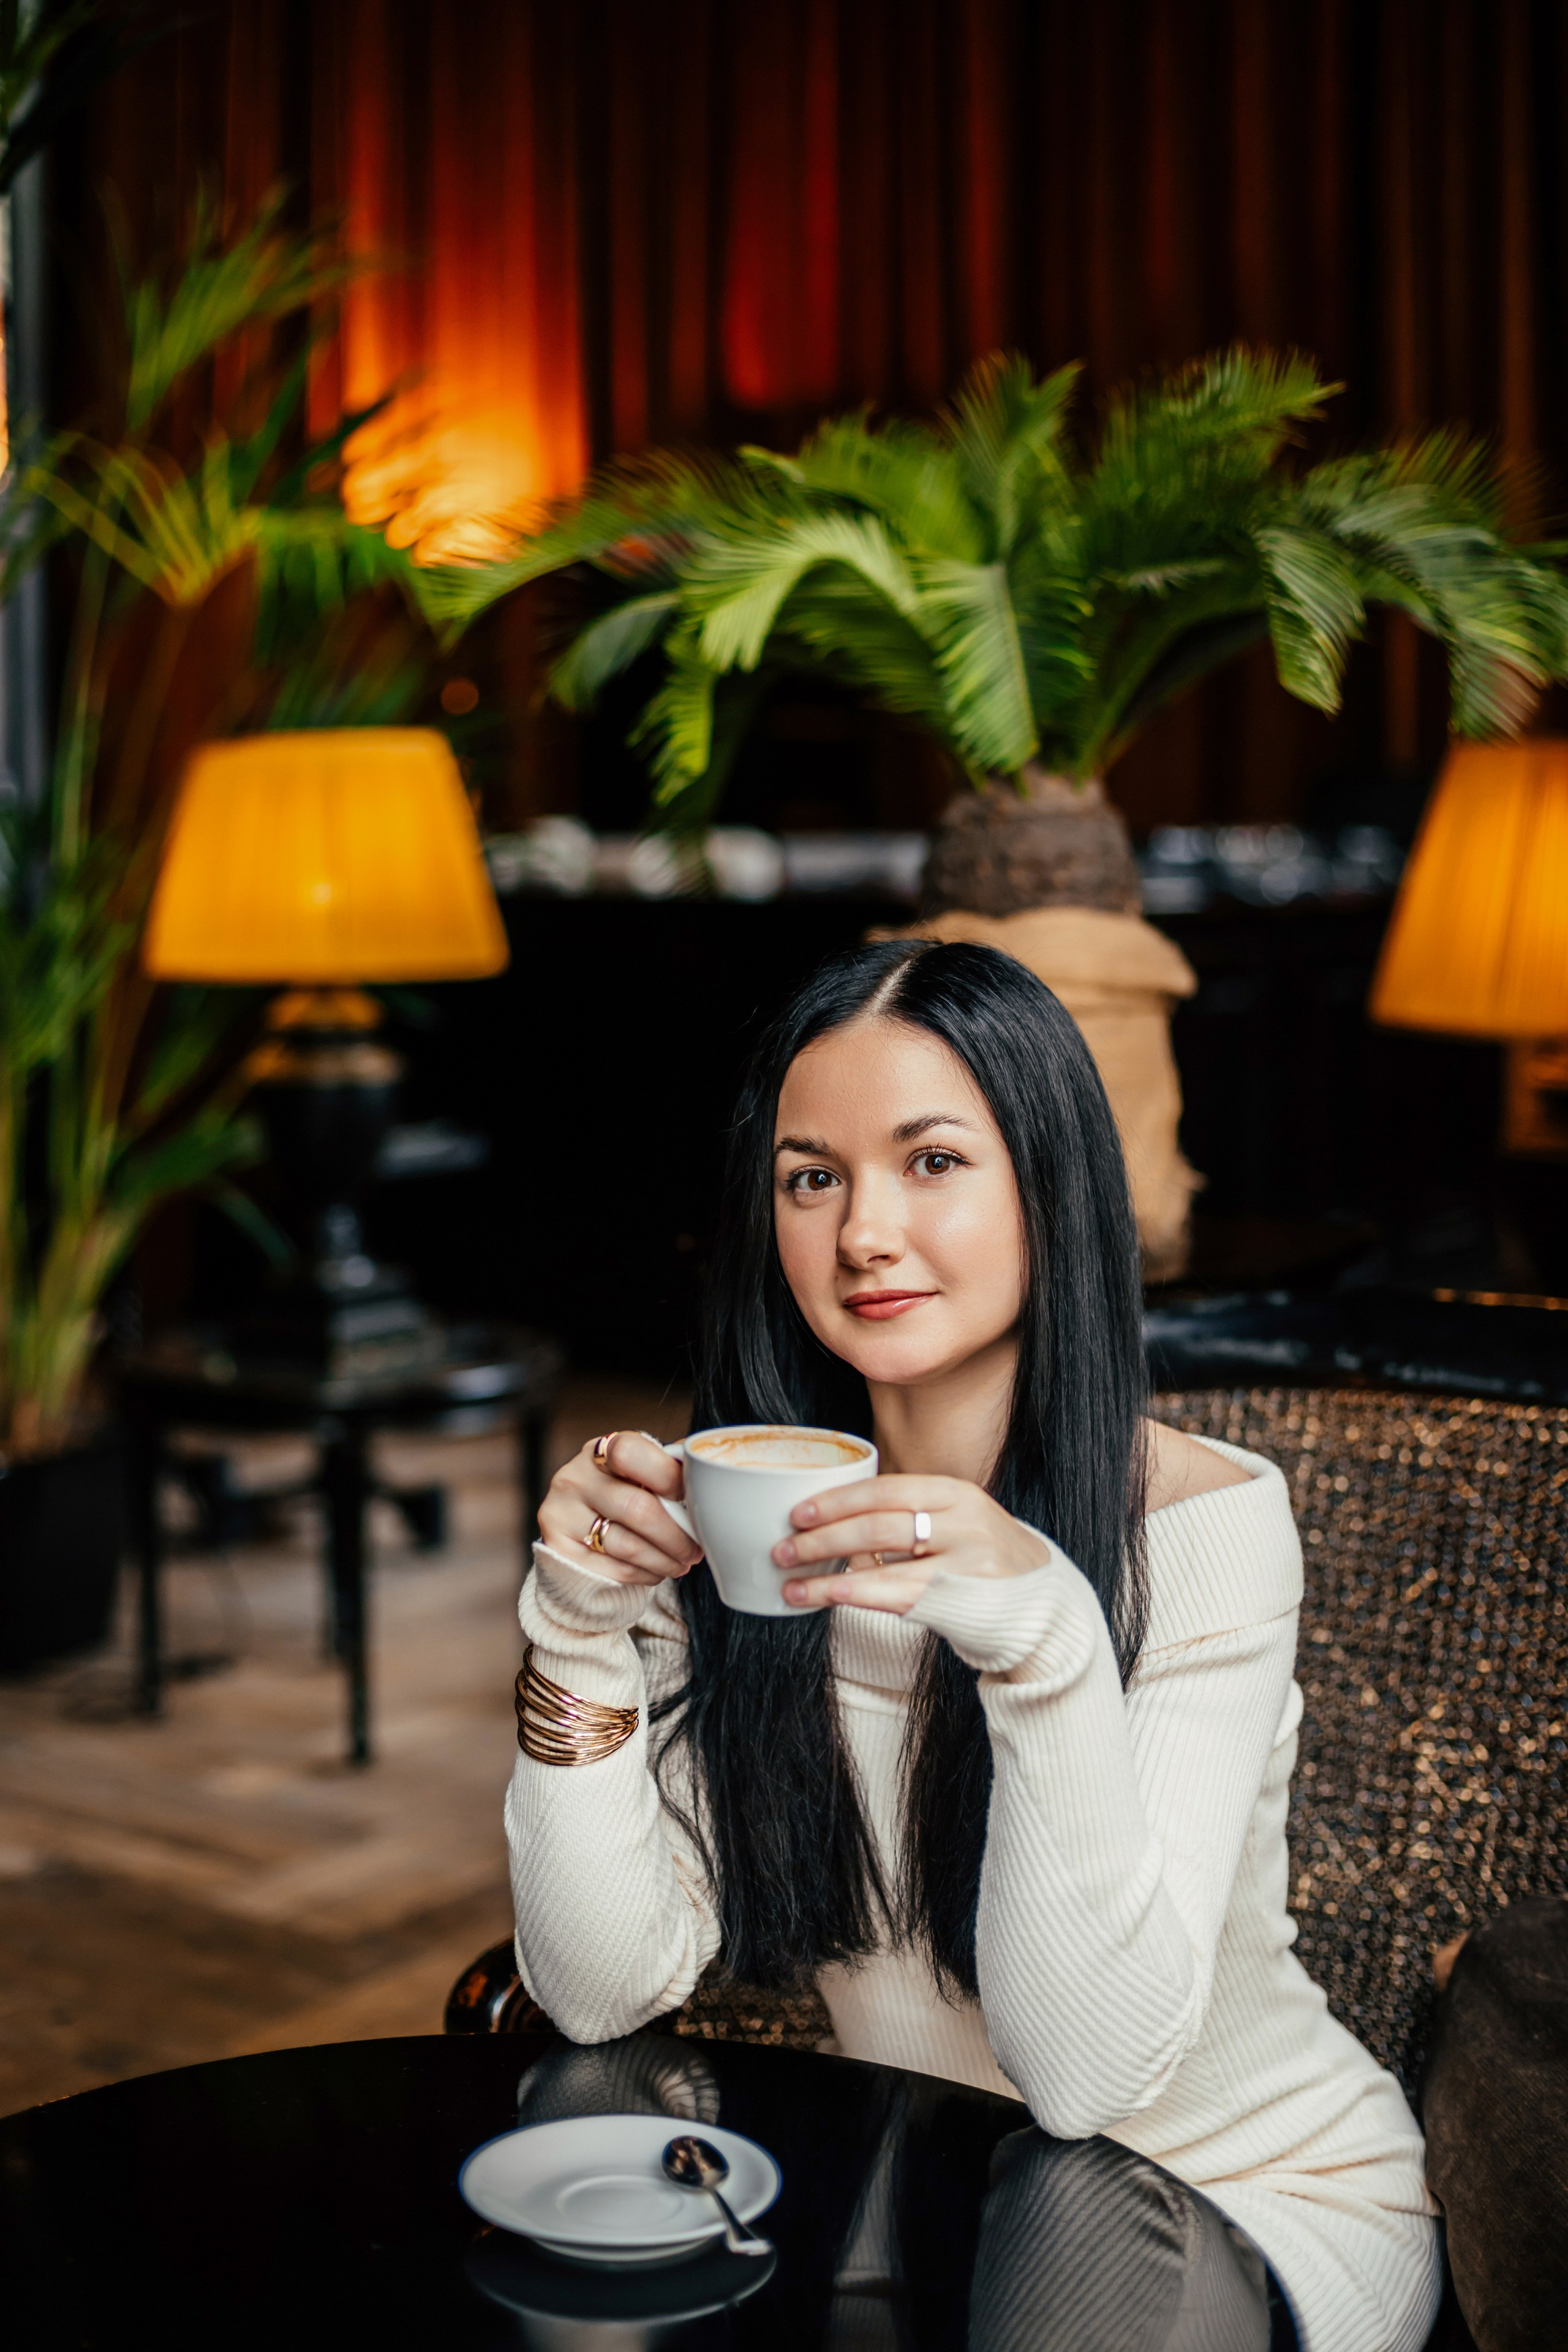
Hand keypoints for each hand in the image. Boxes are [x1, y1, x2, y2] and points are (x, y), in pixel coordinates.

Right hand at [536, 1430, 703, 1586]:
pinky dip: (645, 1574)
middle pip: (636, 1508)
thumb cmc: (622, 1497)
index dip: (668, 1476)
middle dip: (676, 1535)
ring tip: (682, 1563)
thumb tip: (709, 1472)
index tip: (690, 1497)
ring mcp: (561, 1514)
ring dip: (665, 1560)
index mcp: (600, 1451)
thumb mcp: (639, 1475)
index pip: (631, 1453)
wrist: (577, 1533)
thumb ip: (667, 1469)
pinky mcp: (559, 1550)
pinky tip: (657, 1571)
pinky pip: (615, 1570)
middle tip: (696, 1549)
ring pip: (628, 1546)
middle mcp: (573, 1477)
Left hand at [773, 1474, 1049, 1614]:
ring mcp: (966, 1560)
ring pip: (881, 1559)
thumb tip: (834, 1521)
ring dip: (826, 1569)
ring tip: (790, 1579)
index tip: (798, 1512)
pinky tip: (825, 1595)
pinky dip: (854, 1592)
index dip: (838, 1500)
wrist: (1043, 1608)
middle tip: (782, 1547)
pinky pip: (895, 1594)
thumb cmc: (984, 1565)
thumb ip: (910, 1517)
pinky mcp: (963, 1599)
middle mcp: (963, 1521)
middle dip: (822, 1536)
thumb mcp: (957, 1524)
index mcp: (956, 1493)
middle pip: (878, 1523)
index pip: (886, 1488)